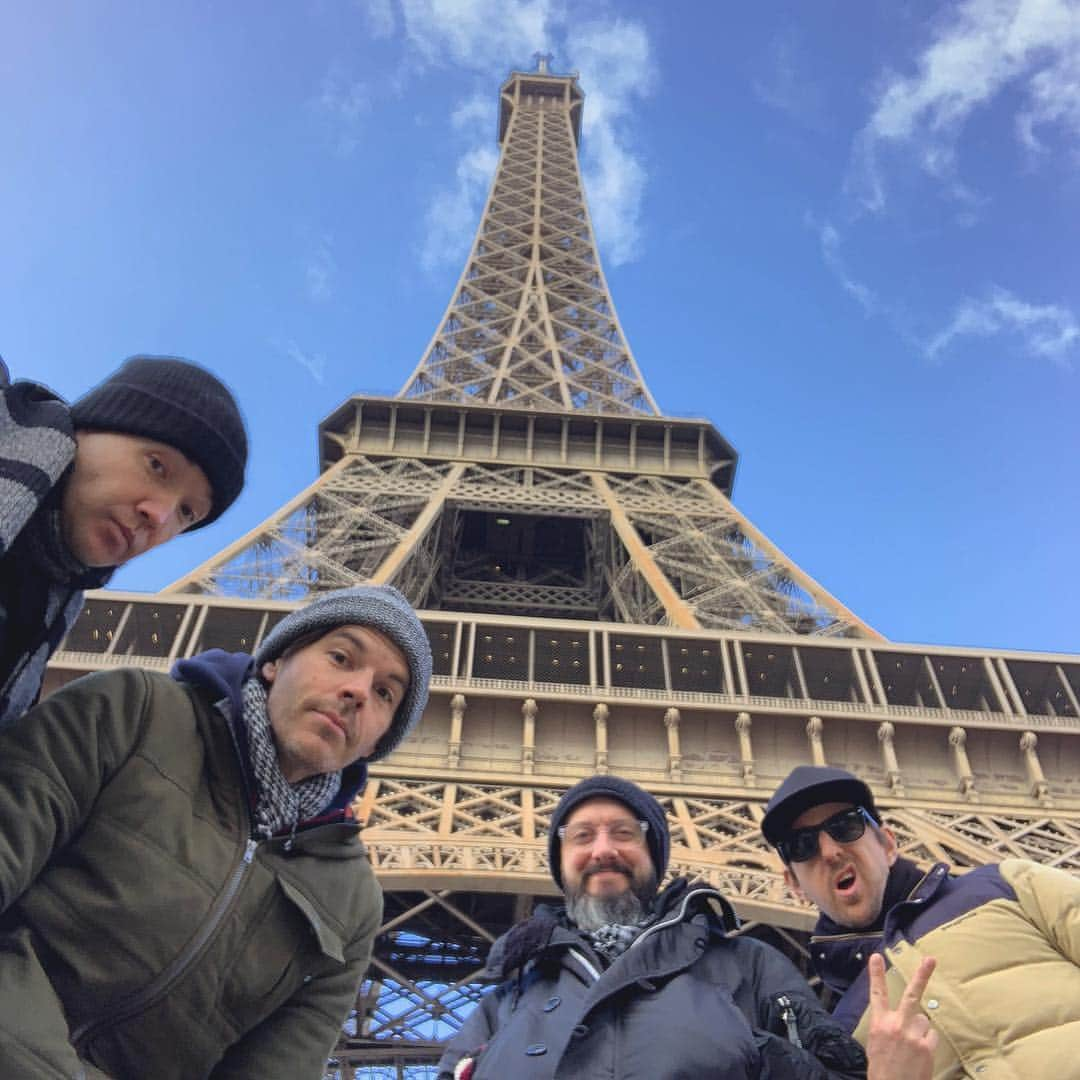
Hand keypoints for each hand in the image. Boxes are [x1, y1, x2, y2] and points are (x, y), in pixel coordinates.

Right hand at [866, 952, 937, 1079]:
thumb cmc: (882, 1070)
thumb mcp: (875, 1044)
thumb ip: (886, 1028)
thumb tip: (899, 1020)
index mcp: (879, 1024)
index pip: (877, 994)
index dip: (876, 974)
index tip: (877, 957)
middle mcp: (896, 1025)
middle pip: (911, 995)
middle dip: (922, 976)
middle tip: (930, 959)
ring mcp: (912, 1035)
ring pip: (923, 1021)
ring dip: (921, 1030)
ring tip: (913, 1046)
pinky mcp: (926, 1047)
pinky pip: (931, 1036)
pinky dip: (928, 1043)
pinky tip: (921, 1054)